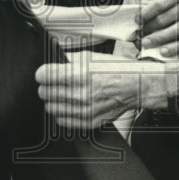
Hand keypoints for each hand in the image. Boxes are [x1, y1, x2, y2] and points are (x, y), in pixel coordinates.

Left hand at [35, 53, 152, 130]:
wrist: (135, 86)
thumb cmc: (116, 70)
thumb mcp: (91, 57)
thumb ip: (69, 61)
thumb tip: (53, 64)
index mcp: (79, 75)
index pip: (43, 76)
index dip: (42, 73)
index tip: (44, 73)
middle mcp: (80, 95)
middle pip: (44, 93)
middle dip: (46, 86)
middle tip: (53, 83)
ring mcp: (84, 111)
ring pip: (51, 108)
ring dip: (53, 100)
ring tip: (62, 94)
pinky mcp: (89, 122)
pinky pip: (63, 121)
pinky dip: (62, 113)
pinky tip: (68, 105)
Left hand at [138, 0, 178, 58]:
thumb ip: (166, 2)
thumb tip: (143, 13)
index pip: (161, 3)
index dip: (147, 12)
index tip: (137, 20)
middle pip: (166, 18)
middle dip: (149, 28)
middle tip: (139, 35)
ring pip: (174, 31)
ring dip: (158, 39)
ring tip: (146, 43)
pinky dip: (174, 48)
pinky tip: (163, 51)